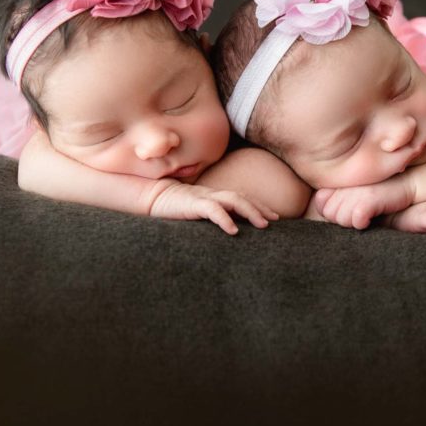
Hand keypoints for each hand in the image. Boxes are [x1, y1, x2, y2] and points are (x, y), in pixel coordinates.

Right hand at [149, 181, 277, 235]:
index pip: (241, 198)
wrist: (150, 198)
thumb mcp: (196, 214)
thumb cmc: (172, 209)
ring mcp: (203, 197)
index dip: (259, 205)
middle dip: (260, 208)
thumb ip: (210, 217)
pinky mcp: (193, 204)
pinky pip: (212, 209)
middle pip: (242, 197)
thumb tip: (229, 231)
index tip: (275, 216)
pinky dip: (225, 219)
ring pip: (233, 199)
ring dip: (250, 211)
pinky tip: (233, 231)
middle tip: (276, 220)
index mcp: (214, 197)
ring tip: (262, 224)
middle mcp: (212, 194)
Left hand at [312, 175, 414, 229]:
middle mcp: (344, 181)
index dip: (333, 213)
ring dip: (354, 221)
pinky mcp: (369, 197)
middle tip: (359, 210)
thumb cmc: (374, 193)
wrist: (405, 184)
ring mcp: (356, 188)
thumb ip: (332, 200)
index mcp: (336, 179)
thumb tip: (320, 209)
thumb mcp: (350, 194)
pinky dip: (363, 223)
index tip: (350, 207)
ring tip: (367, 212)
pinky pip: (356, 221)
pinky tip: (372, 216)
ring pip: (342, 220)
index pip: (320, 205)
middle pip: (329, 214)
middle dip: (343, 218)